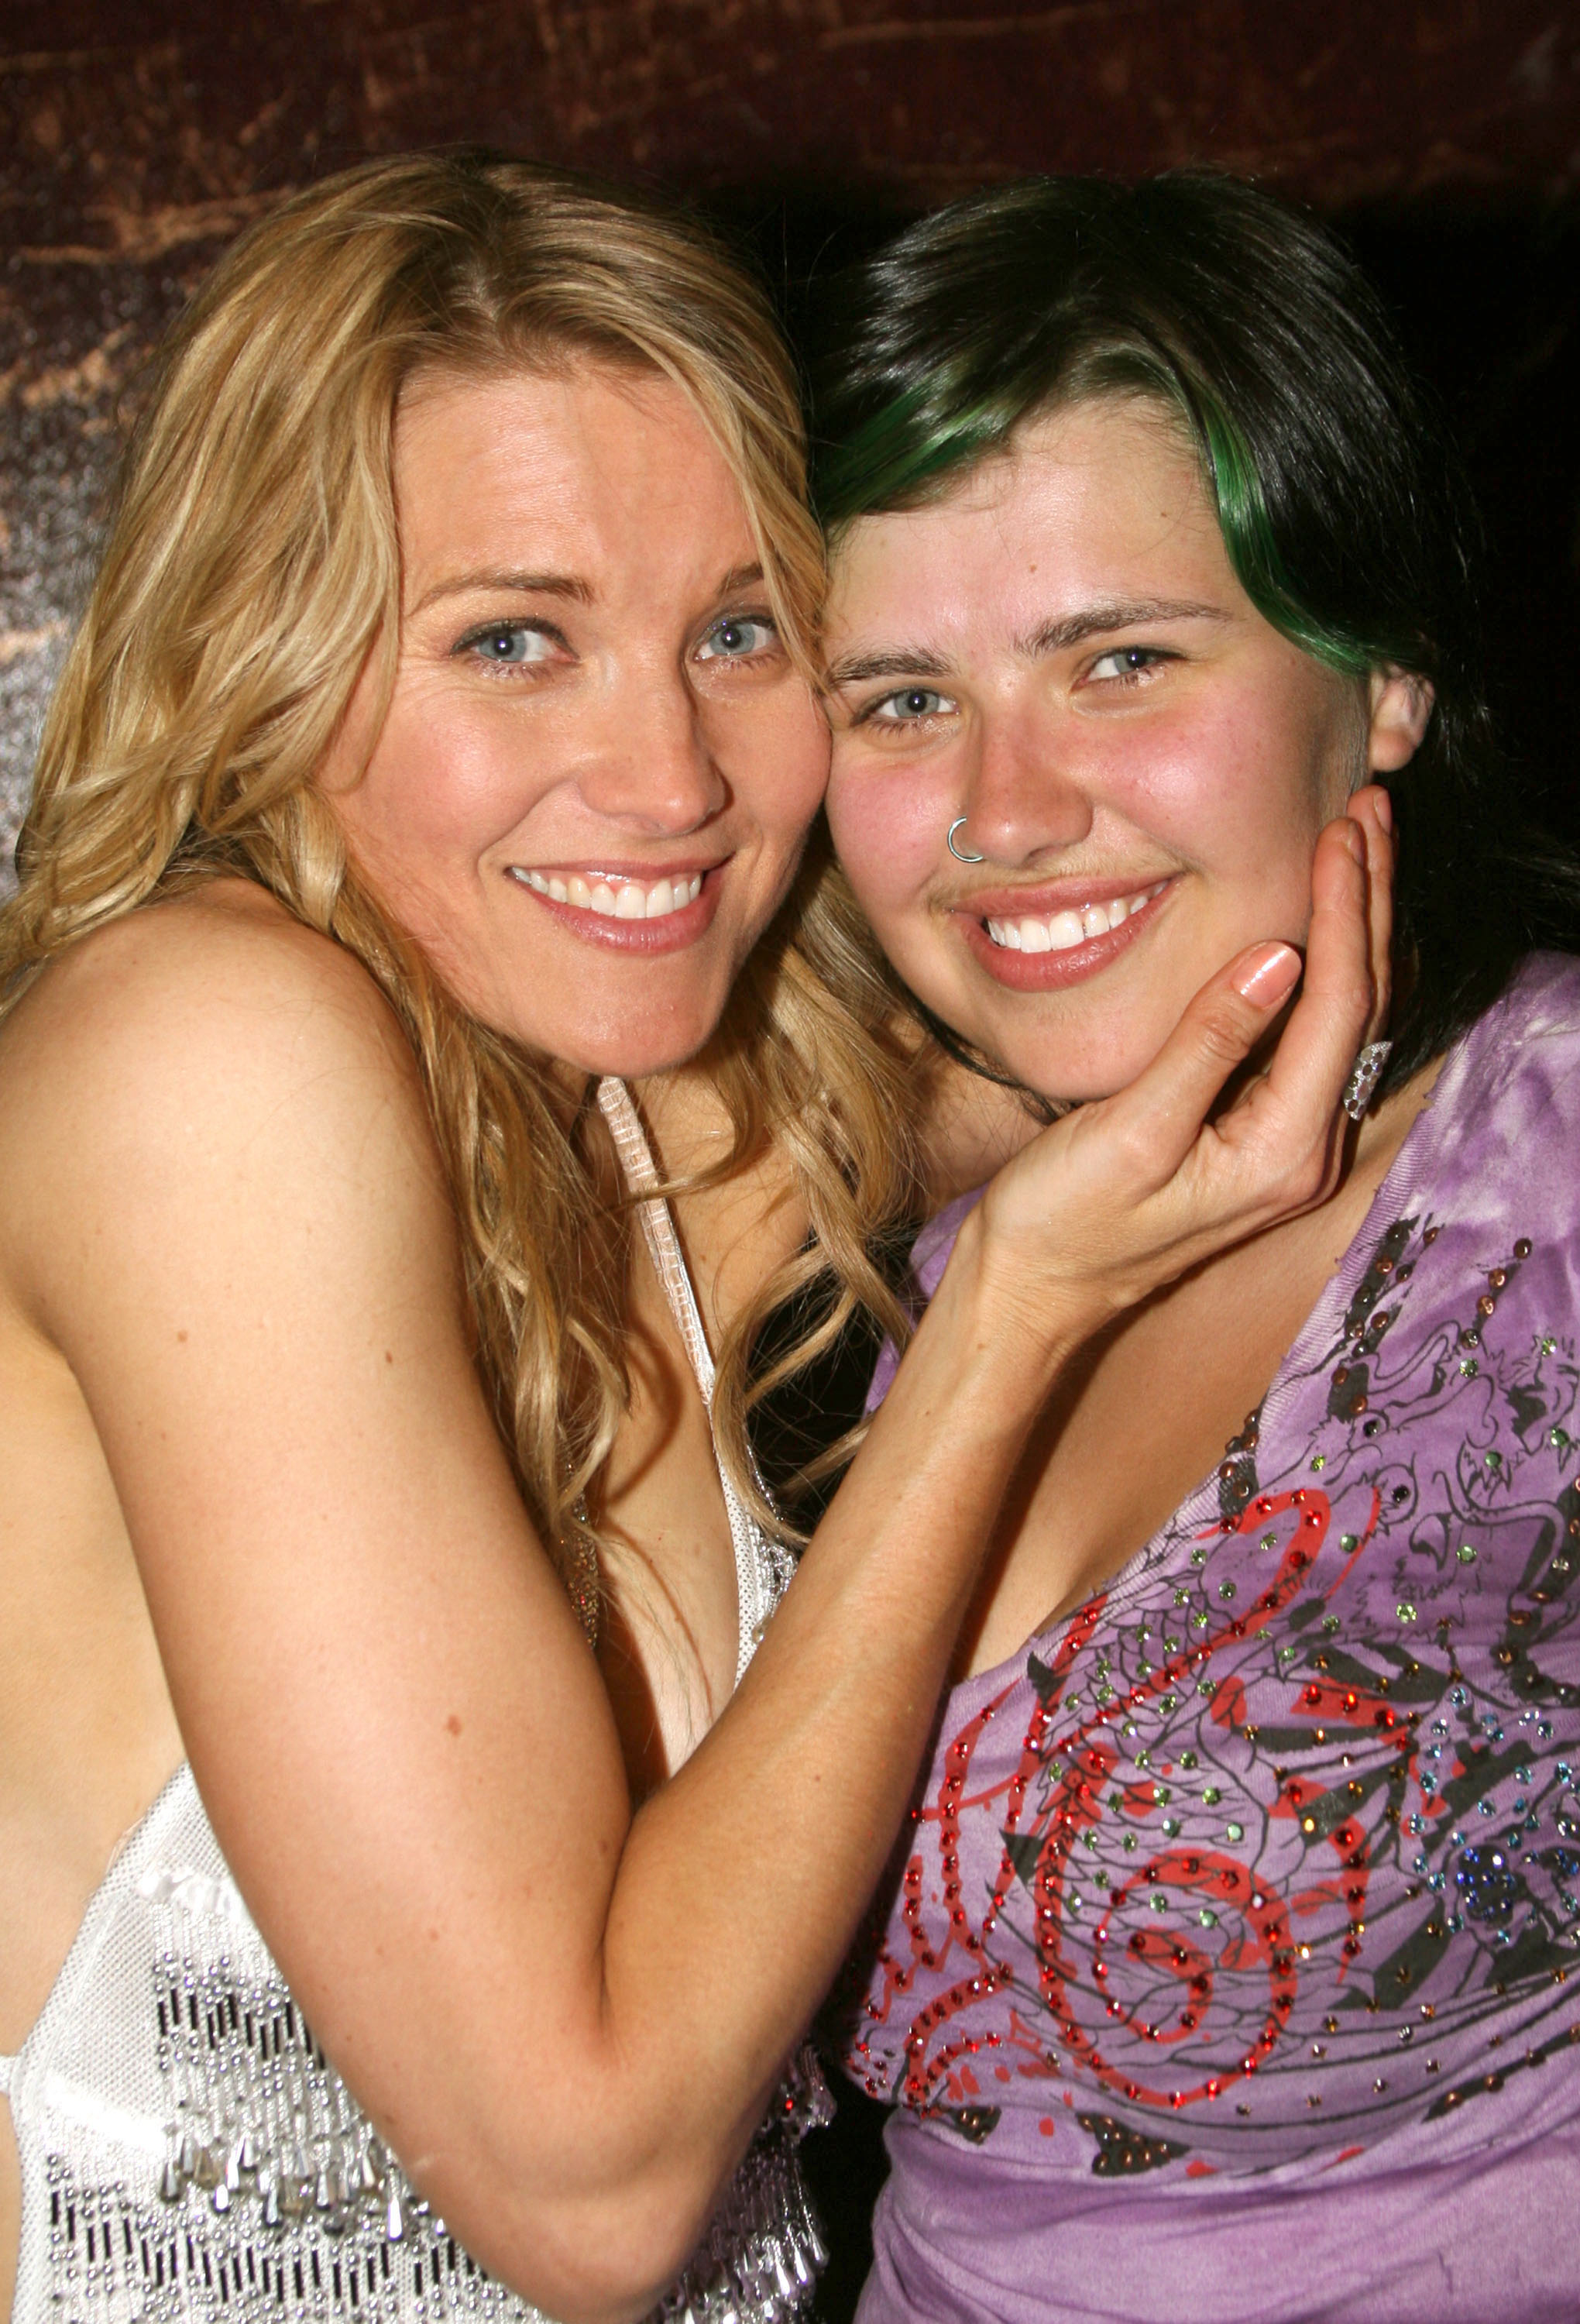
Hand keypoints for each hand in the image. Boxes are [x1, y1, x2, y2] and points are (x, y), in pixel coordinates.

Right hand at [962, 792, 1389, 1349]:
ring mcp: (1284, 1149)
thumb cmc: (1063, 1223)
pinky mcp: (1255, 1140)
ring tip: (1354, 846)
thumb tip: (1279, 957)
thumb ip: (1208, 1046)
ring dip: (1352, 930)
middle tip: (1365, 811)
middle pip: (1362, 1007)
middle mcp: (1303, 1154)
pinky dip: (1319, 969)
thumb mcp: (1131, 1132)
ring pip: (1344, 1019)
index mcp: (1283, 1151)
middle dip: (1368, 905)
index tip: (1339, 832)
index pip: (1339, 1006)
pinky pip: (1310, 1041)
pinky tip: (1311, 923)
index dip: (1344, 911)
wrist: (1033, 1294)